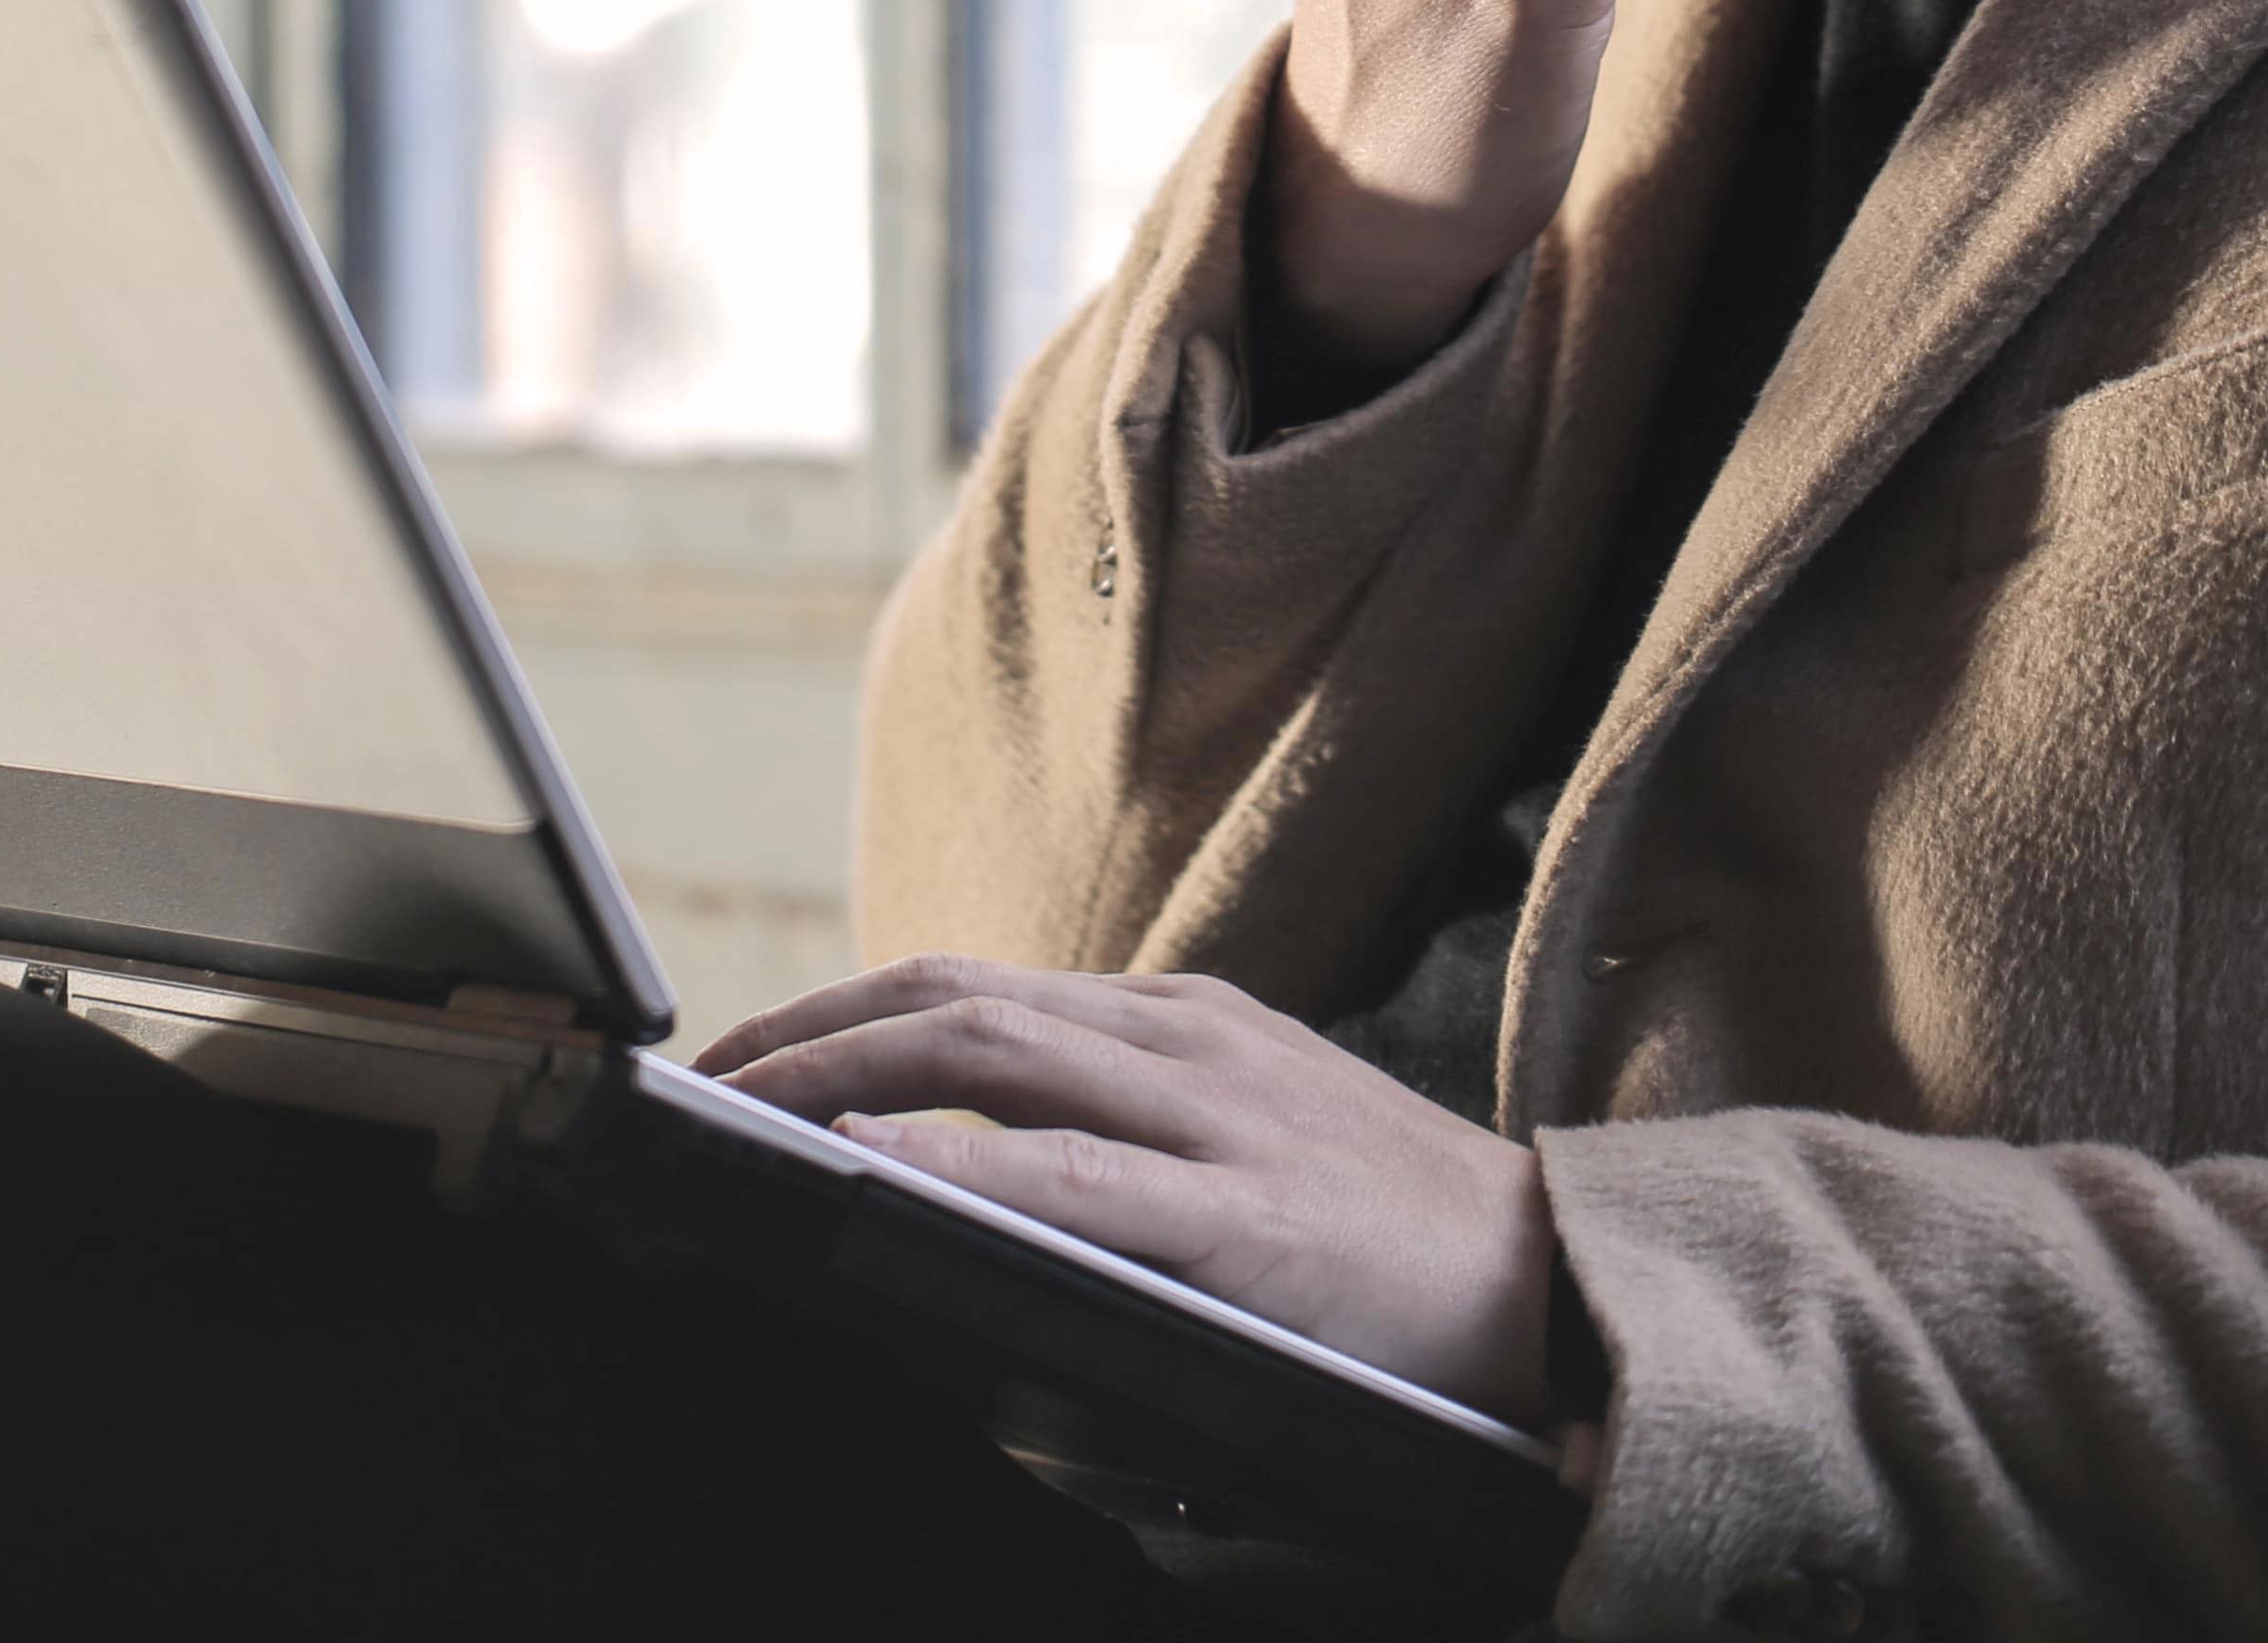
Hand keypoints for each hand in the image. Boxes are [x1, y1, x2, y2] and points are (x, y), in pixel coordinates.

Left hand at [695, 955, 1567, 1426]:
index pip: (972, 983)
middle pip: (955, 997)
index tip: (745, 1051)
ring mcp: (1221, 1118)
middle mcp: (1187, 1040)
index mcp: (1179, 1022)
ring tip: (743, 1114)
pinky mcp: (1252, 1219)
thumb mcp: (1250, 1132)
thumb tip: (972, 1157)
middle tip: (702, 1085)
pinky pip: (1081, 1178)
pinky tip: (880, 1173)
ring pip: (995, 1054)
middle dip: (808, 1031)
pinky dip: (964, 1165)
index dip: (842, 1005)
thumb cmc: (1395, 1230)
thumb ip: (1127, 1127)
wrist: (1565, 1283)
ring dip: (845, 1076)